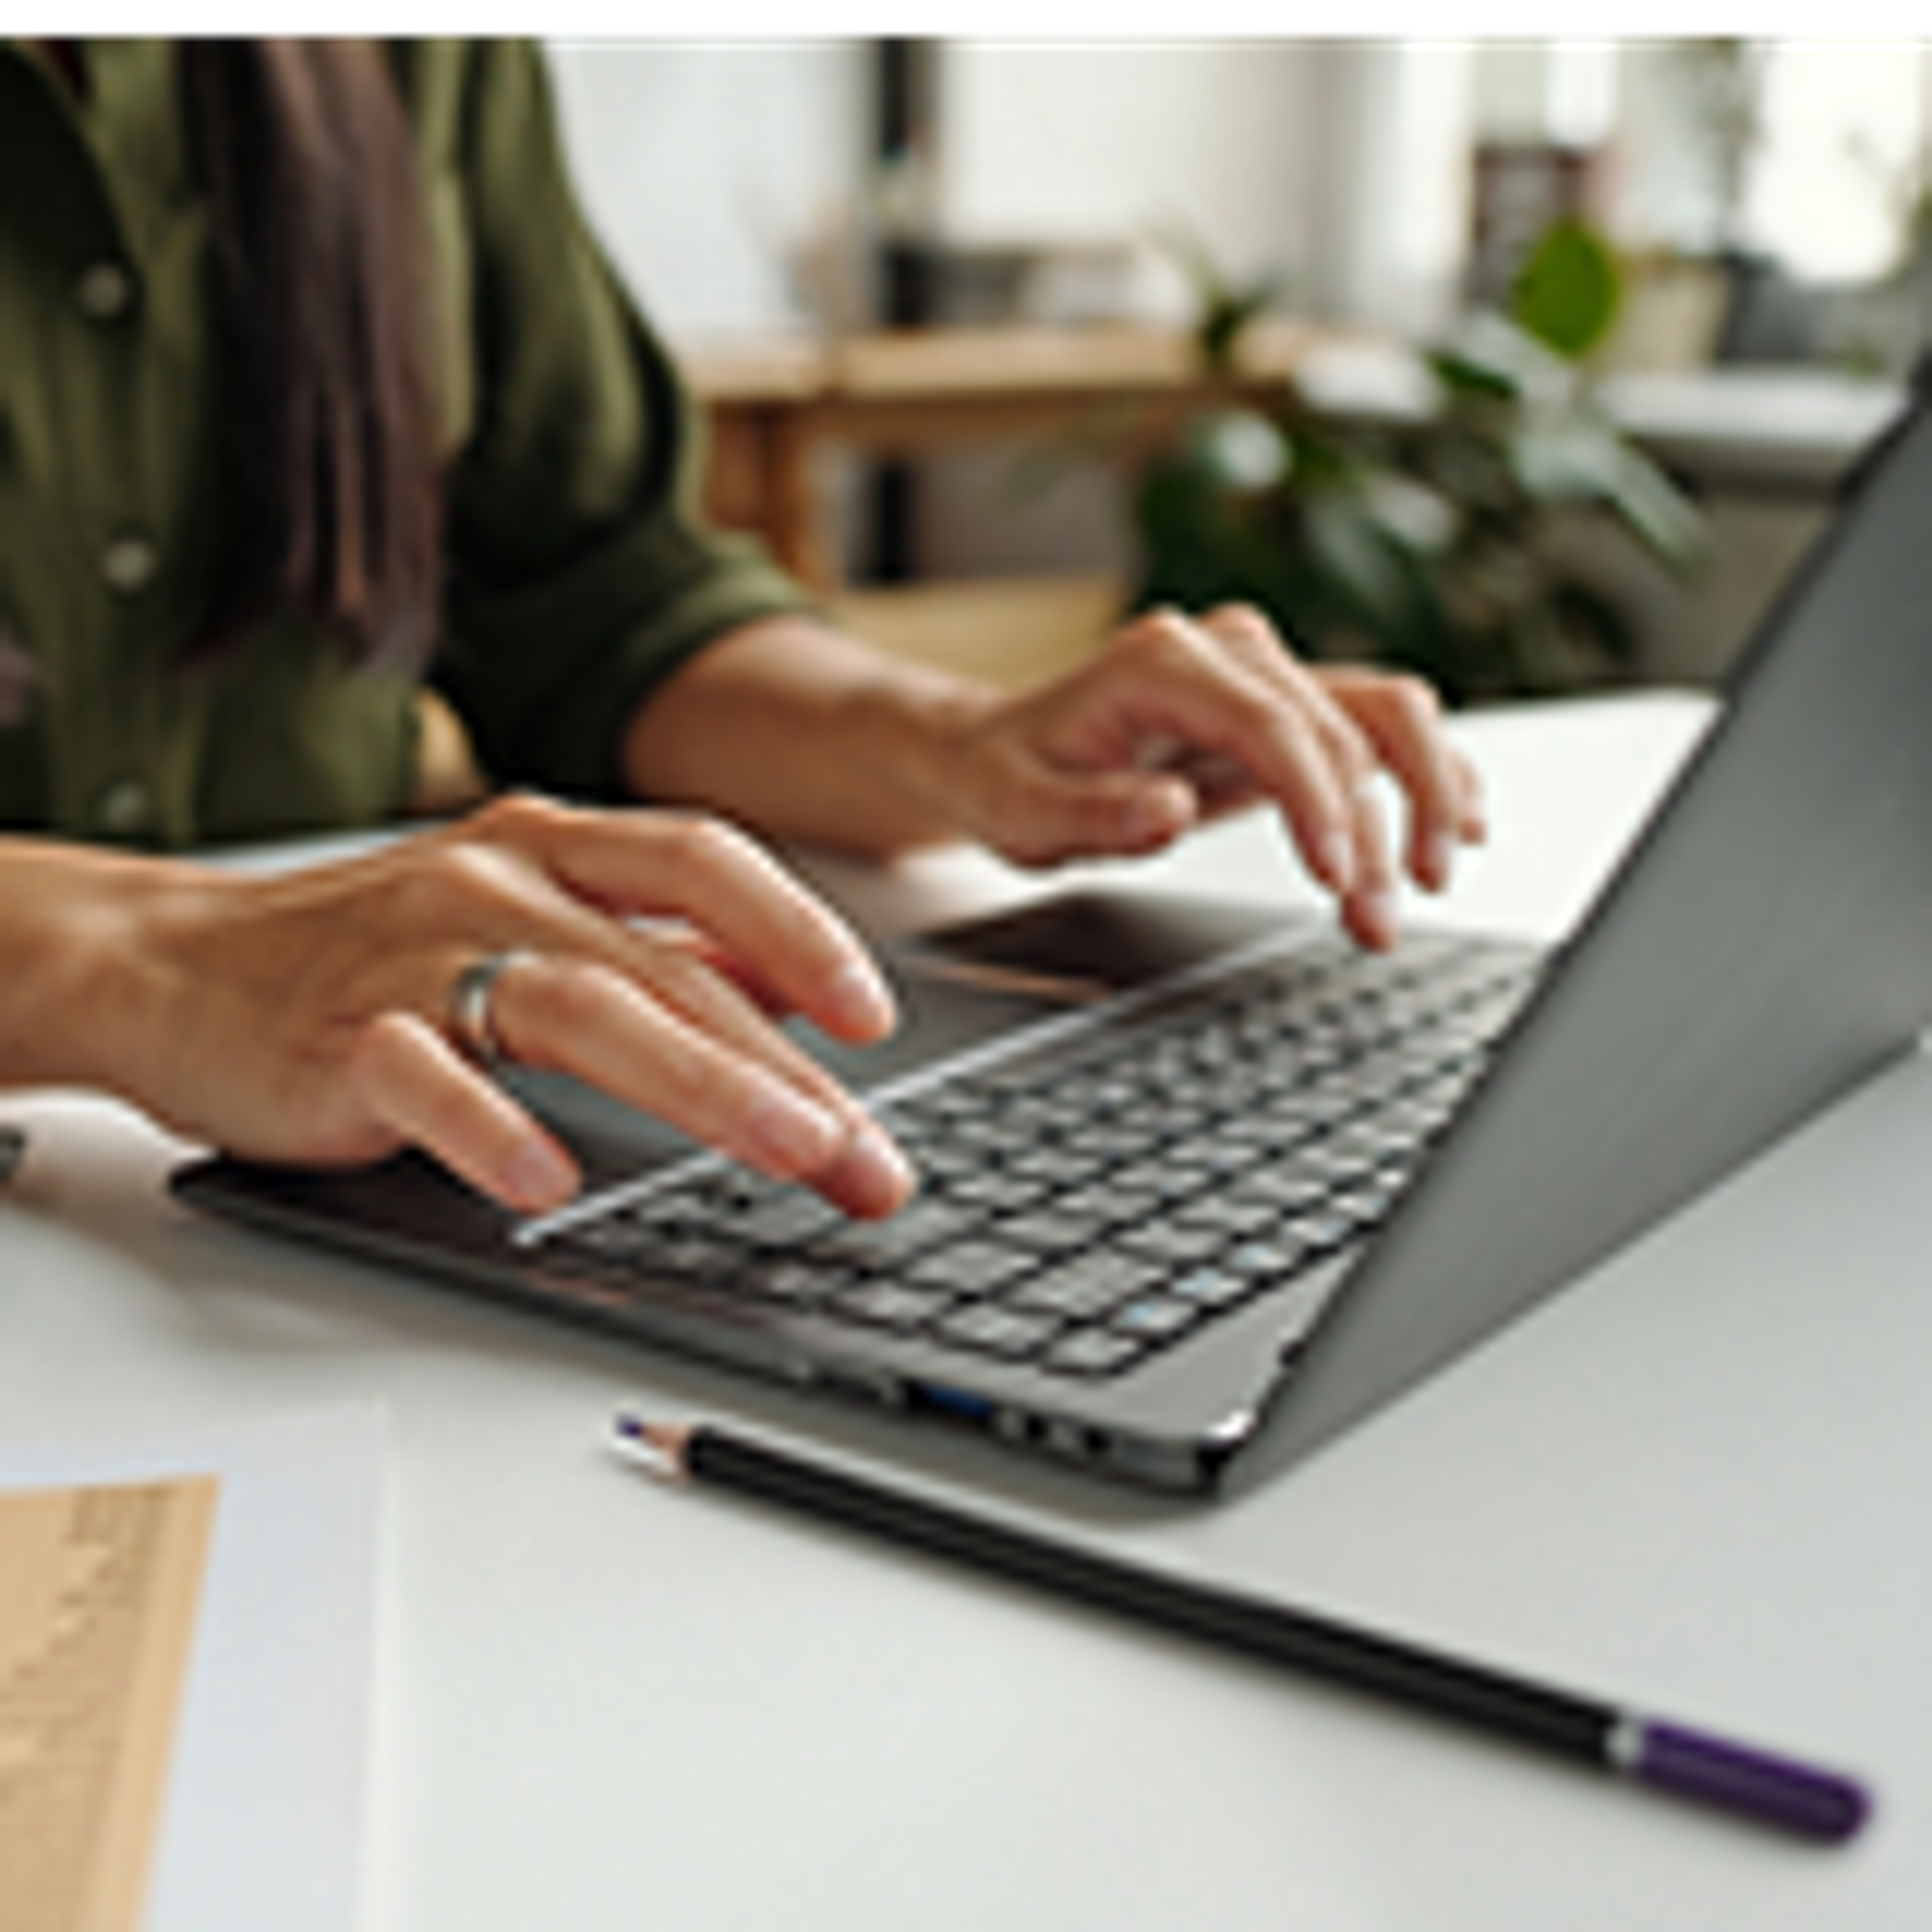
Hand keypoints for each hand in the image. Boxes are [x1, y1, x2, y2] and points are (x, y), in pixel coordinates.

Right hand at [109, 796, 911, 1216]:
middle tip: (867, 1154)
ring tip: (786, 1150)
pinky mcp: (337, 1036)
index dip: (801, 931)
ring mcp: (414, 954)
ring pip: (577, 1004)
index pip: (704, 860)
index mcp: (549, 846)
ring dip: (698, 1081)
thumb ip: (655, 941)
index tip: (873, 1017)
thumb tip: (791, 986)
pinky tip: (548, 1184)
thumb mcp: (525, 916)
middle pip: (669, 965)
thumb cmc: (366, 951)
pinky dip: (490, 1128)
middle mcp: (495, 882)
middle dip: (786, 1066)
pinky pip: (423, 1076)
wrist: (163, 961)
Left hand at [942, 605, 1486, 949]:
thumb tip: (1167, 809)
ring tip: (1426, 886)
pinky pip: (1381, 727)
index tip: (1337, 877)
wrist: (1003, 749)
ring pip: (1385, 716)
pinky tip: (1456, 829)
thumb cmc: (1012, 776)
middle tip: (1376, 921)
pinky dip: (1427, 774)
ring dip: (1421, 800)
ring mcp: (1268, 672)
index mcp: (1163, 661)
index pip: (1272, 726)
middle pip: (1343, 726)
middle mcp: (1230, 650)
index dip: (1317, 802)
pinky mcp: (1290, 709)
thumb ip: (1091, 813)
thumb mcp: (1020, 809)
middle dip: (1373, 830)